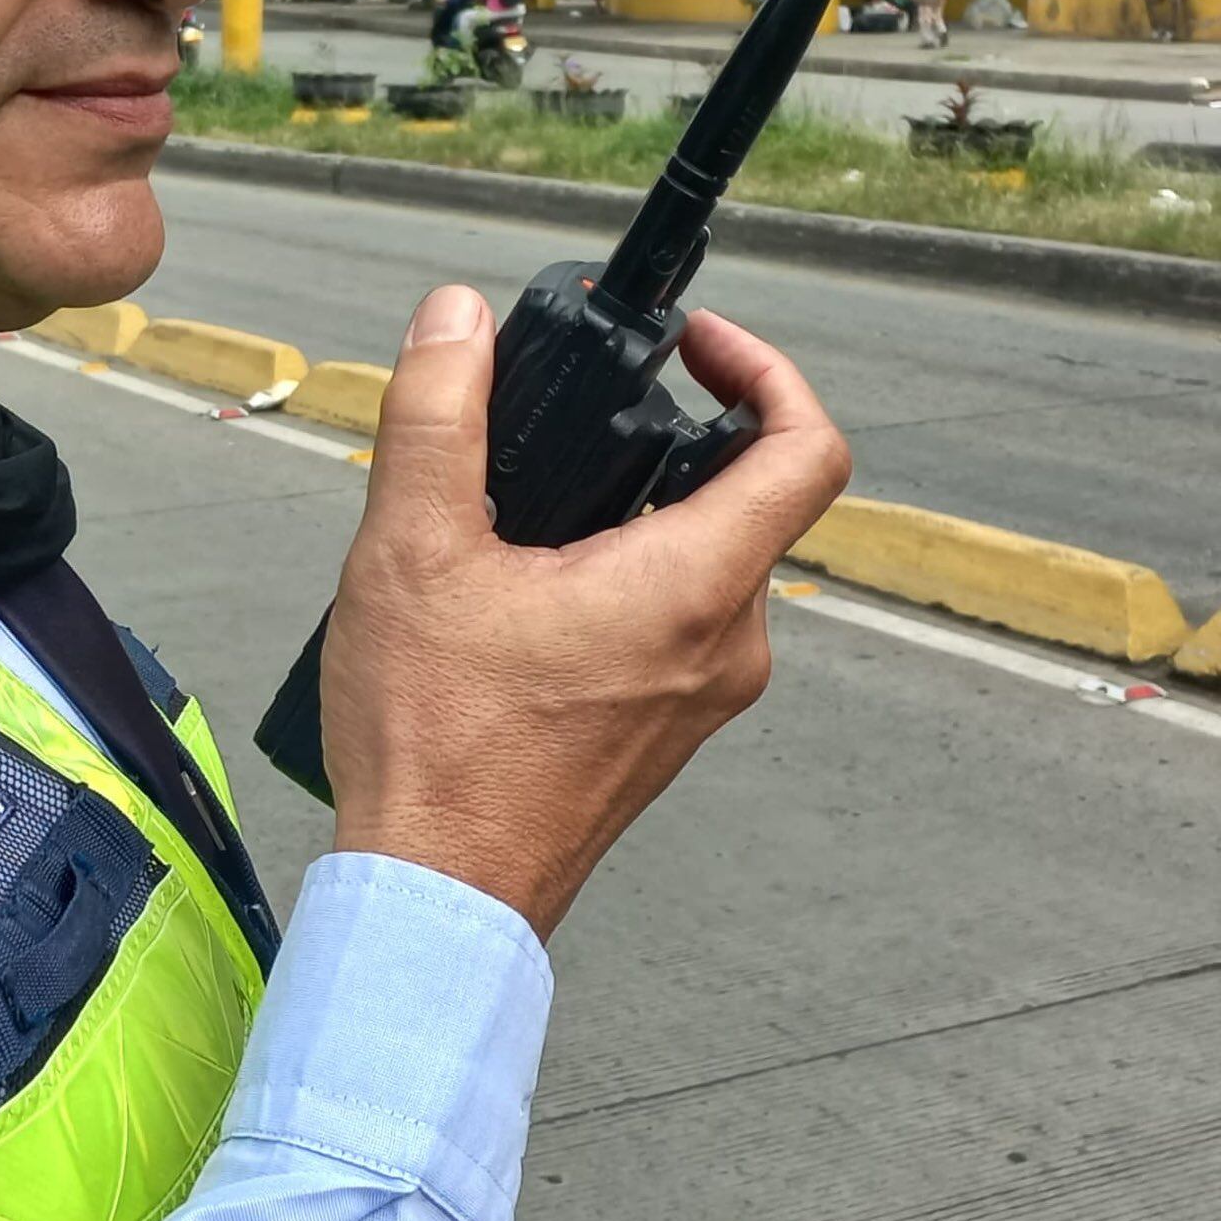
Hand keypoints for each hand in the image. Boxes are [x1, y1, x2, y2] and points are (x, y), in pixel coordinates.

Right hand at [321, 287, 849, 940]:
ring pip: (702, 561)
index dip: (768, 370)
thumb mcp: (412, 551)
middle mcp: (725, 644)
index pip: (808, 450)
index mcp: (694, 587)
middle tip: (580, 410)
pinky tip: (523, 586)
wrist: (437, 899)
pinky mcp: (665, 731)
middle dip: (668, 434)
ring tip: (529, 503)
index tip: (695, 346)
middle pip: (746, 498)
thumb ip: (437, 416)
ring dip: (635, 509)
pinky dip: (623, 575)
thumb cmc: (436, 747)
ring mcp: (701, 697)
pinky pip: (673, 621)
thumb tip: (455, 320)